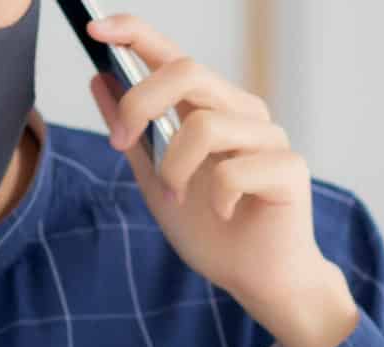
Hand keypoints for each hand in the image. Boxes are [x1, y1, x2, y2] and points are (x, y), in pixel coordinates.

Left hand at [88, 15, 358, 346]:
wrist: (255, 279)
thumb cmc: (213, 230)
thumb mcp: (156, 181)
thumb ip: (133, 134)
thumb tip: (100, 80)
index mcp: (210, 108)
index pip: (172, 54)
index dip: (135, 33)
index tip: (95, 29)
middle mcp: (241, 111)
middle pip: (187, 71)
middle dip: (140, 103)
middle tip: (120, 143)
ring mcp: (268, 137)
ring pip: (205, 124)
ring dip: (175, 168)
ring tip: (181, 199)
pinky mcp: (289, 169)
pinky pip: (234, 171)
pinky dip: (217, 200)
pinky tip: (224, 216)